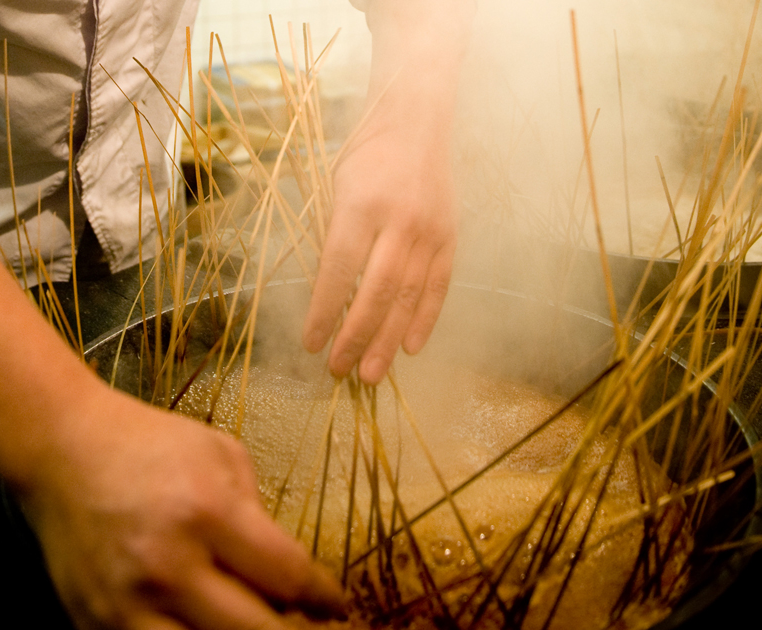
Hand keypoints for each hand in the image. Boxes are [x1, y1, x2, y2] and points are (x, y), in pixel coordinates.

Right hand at [19, 386, 354, 629]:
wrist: (63, 450)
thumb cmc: (150, 446)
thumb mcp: (221, 455)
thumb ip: (259, 518)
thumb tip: (290, 586)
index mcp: (207, 514)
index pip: (286, 575)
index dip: (323, 599)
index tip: (337, 609)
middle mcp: (168, 568)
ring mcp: (128, 608)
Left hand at [303, 90, 457, 384]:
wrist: (415, 123)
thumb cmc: (365, 158)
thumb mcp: (336, 190)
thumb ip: (334, 240)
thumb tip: (328, 299)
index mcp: (360, 206)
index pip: (339, 271)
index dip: (324, 311)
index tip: (311, 344)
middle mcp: (398, 221)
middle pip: (375, 292)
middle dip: (356, 336)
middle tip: (339, 370)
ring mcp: (429, 231)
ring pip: (407, 296)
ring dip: (388, 340)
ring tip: (371, 373)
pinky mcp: (450, 237)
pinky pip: (438, 286)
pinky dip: (424, 319)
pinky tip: (410, 347)